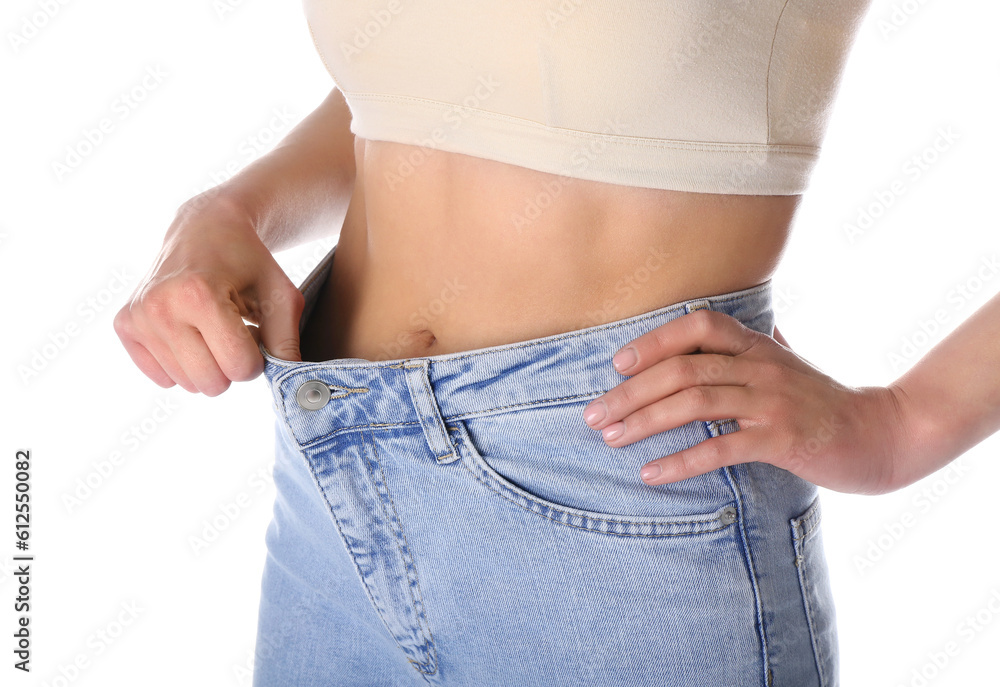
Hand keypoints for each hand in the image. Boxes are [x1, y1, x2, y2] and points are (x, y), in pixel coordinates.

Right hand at [113, 195, 304, 395]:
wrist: (205, 228)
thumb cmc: (248, 261)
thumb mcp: (281, 295)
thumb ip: (287, 341)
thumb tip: (293, 387)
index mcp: (199, 295)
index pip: (239, 368)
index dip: (257, 358)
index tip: (254, 332)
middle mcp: (160, 307)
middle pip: (211, 383)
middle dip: (231, 365)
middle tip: (233, 331)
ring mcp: (137, 317)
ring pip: (187, 384)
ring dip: (208, 363)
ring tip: (211, 327)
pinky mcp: (124, 325)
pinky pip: (162, 378)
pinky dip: (183, 363)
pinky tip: (189, 332)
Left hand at [581, 309, 914, 494]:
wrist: (883, 434)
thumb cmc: (823, 401)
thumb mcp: (788, 363)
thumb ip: (757, 344)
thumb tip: (730, 326)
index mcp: (757, 345)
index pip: (698, 325)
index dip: (654, 340)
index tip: (617, 364)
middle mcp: (762, 366)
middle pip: (683, 368)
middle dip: (631, 392)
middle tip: (593, 415)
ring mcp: (773, 401)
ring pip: (695, 401)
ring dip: (645, 421)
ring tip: (611, 439)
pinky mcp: (783, 439)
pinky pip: (721, 447)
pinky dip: (681, 461)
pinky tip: (651, 474)